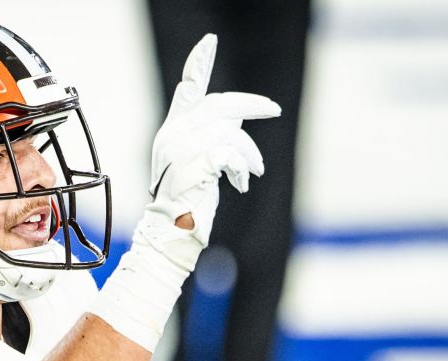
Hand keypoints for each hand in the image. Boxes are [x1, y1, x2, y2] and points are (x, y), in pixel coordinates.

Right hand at [140, 34, 280, 267]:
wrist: (172, 232)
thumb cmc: (189, 202)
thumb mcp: (200, 162)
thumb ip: (212, 136)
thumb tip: (238, 118)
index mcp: (173, 130)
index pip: (188, 89)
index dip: (200, 63)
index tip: (211, 40)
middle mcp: (173, 135)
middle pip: (219, 105)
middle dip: (251, 105)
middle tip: (275, 109)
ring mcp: (179, 151)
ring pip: (229, 133)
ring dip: (249, 153)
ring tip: (253, 172)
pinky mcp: (191, 167)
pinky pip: (229, 154)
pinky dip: (242, 168)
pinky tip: (241, 184)